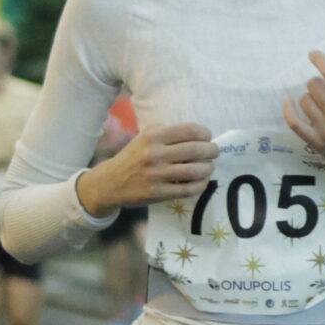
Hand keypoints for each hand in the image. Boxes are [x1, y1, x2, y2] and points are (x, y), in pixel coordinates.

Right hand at [83, 123, 216, 214]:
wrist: (111, 182)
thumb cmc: (133, 157)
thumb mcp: (144, 137)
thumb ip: (166, 132)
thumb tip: (198, 134)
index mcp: (153, 136)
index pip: (189, 130)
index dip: (205, 133)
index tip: (207, 137)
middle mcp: (155, 154)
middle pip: (197, 149)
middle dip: (212, 150)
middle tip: (214, 152)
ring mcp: (157, 175)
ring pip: (196, 170)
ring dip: (208, 168)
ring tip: (208, 167)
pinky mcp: (158, 193)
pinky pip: (189, 189)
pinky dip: (201, 184)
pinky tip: (201, 181)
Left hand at [283, 54, 324, 191]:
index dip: (320, 60)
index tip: (313, 54)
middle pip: (314, 86)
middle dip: (319, 82)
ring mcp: (324, 132)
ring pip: (304, 100)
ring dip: (310, 95)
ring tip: (321, 101)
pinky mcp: (315, 142)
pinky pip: (293, 122)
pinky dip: (288, 108)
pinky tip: (289, 100)